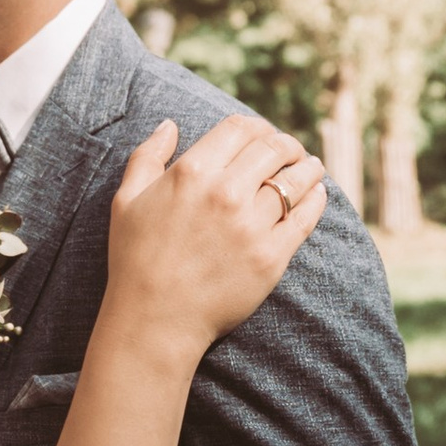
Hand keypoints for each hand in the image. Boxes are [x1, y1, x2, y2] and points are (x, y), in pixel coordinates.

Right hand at [100, 112, 327, 361]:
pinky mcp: (271, 257)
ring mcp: (252, 225)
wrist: (155, 320)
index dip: (257, 126)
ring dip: (307, 167)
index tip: (264, 134)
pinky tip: (318, 194)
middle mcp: (225, 192)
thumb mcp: (126, 201)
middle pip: (273, 149)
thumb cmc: (135, 259)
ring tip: (311, 167)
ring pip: (295, 180)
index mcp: (191, 172)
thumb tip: (169, 125)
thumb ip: (147, 156)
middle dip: (286, 144)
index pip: (240, 129)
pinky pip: (305, 217)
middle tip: (291, 151)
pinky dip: (316, 199)